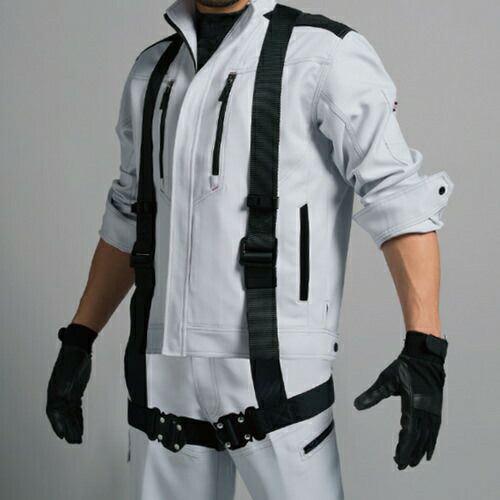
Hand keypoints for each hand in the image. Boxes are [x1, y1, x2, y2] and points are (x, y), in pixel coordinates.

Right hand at [46, 324, 96, 443]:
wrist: (78, 347)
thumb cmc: (74, 357)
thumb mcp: (72, 369)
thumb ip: (67, 382)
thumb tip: (62, 394)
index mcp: (55, 390)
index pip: (55, 412)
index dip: (57, 424)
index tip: (62, 435)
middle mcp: (58, 394)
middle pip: (62, 416)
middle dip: (67, 429)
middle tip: (73, 441)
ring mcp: (66, 394)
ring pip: (69, 414)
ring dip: (73, 426)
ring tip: (77, 438)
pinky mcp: (74, 392)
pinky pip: (75, 409)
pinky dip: (78, 418)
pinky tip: (81, 425)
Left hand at [354, 331, 447, 469]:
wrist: (424, 356)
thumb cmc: (405, 367)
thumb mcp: (386, 380)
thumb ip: (372, 395)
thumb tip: (357, 405)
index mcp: (414, 403)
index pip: (408, 431)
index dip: (403, 446)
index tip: (397, 457)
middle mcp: (426, 409)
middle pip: (419, 437)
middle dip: (410, 453)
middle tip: (402, 465)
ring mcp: (433, 409)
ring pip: (428, 435)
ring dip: (421, 450)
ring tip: (413, 462)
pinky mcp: (436, 407)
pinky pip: (435, 429)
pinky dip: (432, 441)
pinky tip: (428, 450)